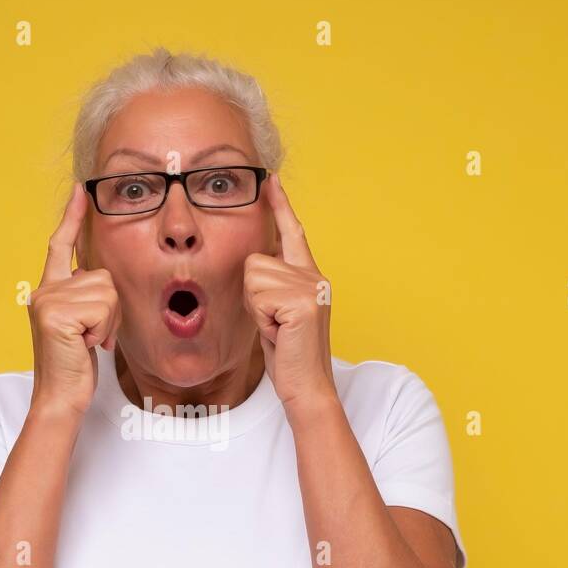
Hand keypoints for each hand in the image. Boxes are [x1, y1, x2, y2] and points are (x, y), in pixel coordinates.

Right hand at [27, 182, 121, 418]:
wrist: (60, 397)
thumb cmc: (76, 366)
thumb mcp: (83, 325)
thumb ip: (86, 298)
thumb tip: (102, 280)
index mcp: (49, 290)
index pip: (60, 246)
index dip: (72, 218)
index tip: (80, 192)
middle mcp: (44, 290)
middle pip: (103, 276)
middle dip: (110, 311)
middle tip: (92, 337)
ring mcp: (47, 300)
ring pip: (107, 292)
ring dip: (108, 323)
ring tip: (88, 342)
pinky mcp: (55, 314)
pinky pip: (103, 308)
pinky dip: (103, 330)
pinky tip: (86, 345)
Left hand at [242, 173, 336, 412]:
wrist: (307, 387)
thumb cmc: (289, 355)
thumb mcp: (276, 313)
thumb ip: (272, 286)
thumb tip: (255, 265)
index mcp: (310, 275)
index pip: (292, 232)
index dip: (280, 205)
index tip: (270, 180)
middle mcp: (314, 275)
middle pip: (255, 261)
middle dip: (253, 297)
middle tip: (274, 324)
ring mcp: (312, 286)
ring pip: (253, 278)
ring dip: (256, 309)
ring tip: (277, 329)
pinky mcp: (303, 301)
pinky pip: (258, 296)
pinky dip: (262, 319)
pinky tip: (280, 333)